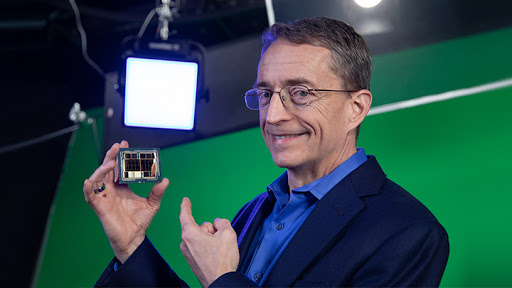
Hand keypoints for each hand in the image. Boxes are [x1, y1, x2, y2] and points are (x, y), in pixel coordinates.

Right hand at [83, 140, 168, 262]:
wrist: (134, 239)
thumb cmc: (140, 222)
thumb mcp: (152, 204)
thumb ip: (158, 192)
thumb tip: (165, 180)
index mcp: (123, 187)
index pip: (120, 168)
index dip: (122, 157)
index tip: (126, 145)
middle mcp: (112, 190)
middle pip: (107, 169)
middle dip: (111, 156)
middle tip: (118, 146)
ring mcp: (105, 198)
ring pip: (98, 179)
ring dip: (102, 169)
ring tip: (111, 162)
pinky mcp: (100, 207)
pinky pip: (90, 197)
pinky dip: (88, 189)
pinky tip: (89, 182)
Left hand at [180, 197, 238, 287]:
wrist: (220, 282)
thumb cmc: (222, 261)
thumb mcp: (228, 234)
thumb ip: (223, 222)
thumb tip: (218, 223)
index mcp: (191, 234)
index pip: (185, 215)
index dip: (186, 206)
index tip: (185, 200)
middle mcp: (186, 243)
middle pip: (199, 228)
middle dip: (210, 230)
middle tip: (220, 240)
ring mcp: (188, 253)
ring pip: (200, 238)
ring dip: (210, 240)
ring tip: (219, 251)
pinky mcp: (192, 261)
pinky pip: (200, 247)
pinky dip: (208, 248)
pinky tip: (215, 256)